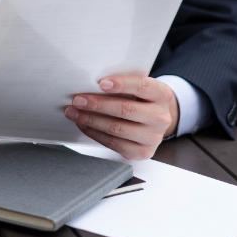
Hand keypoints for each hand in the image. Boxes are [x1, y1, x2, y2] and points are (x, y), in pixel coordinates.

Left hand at [63, 73, 178, 159]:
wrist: (155, 120)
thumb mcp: (138, 87)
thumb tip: (90, 83)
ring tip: (74, 112)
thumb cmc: (140, 99)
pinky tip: (83, 124)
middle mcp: (161, 117)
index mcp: (162, 94)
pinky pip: (114, 143)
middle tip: (77, 100)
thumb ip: (122, 83)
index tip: (100, 83)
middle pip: (126, 110)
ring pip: (117, 129)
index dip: (121, 84)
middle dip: (97, 105)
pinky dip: (94, 133)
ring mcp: (153, 137)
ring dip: (91, 120)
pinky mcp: (142, 152)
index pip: (142, 86)